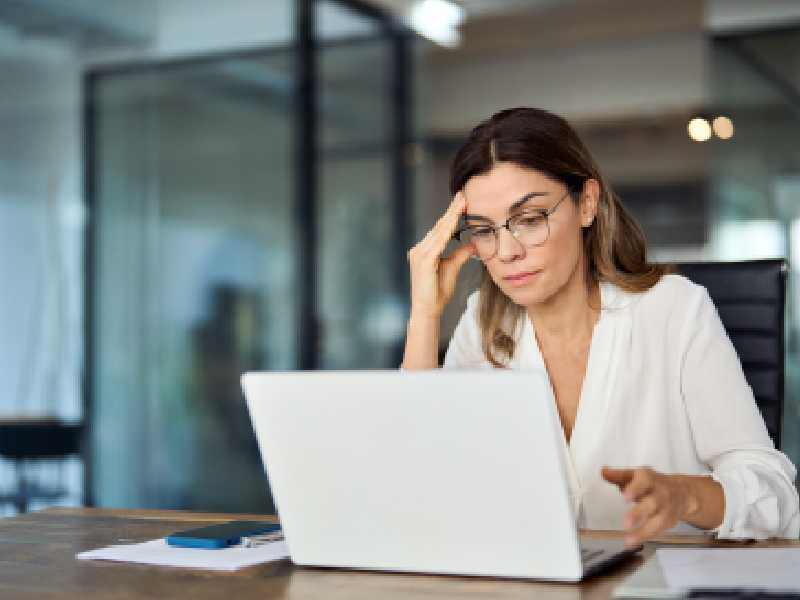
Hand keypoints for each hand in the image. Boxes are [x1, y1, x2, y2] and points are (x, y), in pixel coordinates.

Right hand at [407, 192, 474, 318]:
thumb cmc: (437, 292)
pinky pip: (438, 242)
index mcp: (425, 250)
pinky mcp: (424, 261)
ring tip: (462, 203)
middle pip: (439, 226)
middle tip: (463, 194)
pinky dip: (447, 231)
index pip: (440, 229)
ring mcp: (420, 254)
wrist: (427, 310)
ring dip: (451, 216)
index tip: (462, 201)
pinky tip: (454, 221)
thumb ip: (460, 254)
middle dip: (452, 210)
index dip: (451, 214)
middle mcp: (419, 249)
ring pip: (439, 231)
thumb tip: (473, 243)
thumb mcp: (452, 268)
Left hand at [602, 466, 696, 546]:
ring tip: (629, 539)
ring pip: (658, 521)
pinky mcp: (668, 522)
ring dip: (643, 531)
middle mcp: (660, 493)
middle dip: (639, 513)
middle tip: (626, 522)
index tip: (625, 497)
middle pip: (652, 503)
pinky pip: (658, 531)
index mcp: (649, 478)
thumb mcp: (635, 475)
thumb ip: (618, 475)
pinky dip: (645, 537)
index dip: (635, 489)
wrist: (681, 493)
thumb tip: (603, 472)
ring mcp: (666, 509)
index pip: (644, 481)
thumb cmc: (651, 483)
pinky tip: (632, 542)